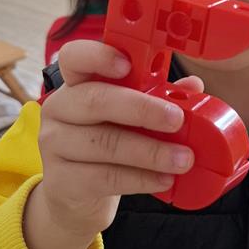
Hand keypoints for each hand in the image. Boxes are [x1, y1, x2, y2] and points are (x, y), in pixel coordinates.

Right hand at [27, 40, 201, 248]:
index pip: (76, 57)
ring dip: (150, 152)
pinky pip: (105, 177)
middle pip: (95, 100)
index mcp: (77, 82)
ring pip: (104, 143)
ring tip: (183, 159)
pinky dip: (141, 179)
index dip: (99, 56)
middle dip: (142, 109)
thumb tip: (193, 87)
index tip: (128, 64)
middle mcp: (60, 108)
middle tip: (177, 120)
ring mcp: (55, 144)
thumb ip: (158, 96)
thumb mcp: (131, 115)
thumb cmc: (108, 140)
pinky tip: (164, 179)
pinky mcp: (62, 180)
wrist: (76, 192)